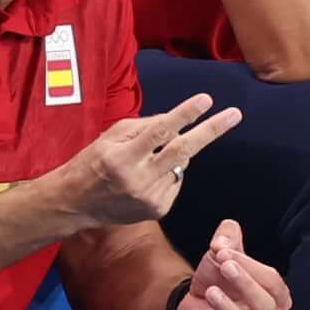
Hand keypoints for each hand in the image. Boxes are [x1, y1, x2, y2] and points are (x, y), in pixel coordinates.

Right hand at [41, 93, 245, 229]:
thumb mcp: (110, 137)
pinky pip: (176, 181)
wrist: (75, 204)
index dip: (184, 114)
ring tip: (150, 157)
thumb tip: (178, 123)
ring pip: (180, 164)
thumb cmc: (92, 163)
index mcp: (122, 157)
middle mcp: (138, 179)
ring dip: (176, 153)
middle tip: (235, 114)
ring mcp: (150, 198)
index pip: (160, 131)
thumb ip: (144, 127)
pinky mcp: (158, 210)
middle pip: (183, 151)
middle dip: (211, 130)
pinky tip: (149, 175)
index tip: (206, 100)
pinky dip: (170, 171)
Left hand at [172, 218, 293, 309]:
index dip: (251, 267)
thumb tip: (222, 240)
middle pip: (267, 309)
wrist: (194, 300)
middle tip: (224, 266)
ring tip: (212, 293)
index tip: (223, 252)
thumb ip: (227, 236)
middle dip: (246, 285)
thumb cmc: (219, 277)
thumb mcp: (223, 251)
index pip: (274, 283)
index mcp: (277, 297)